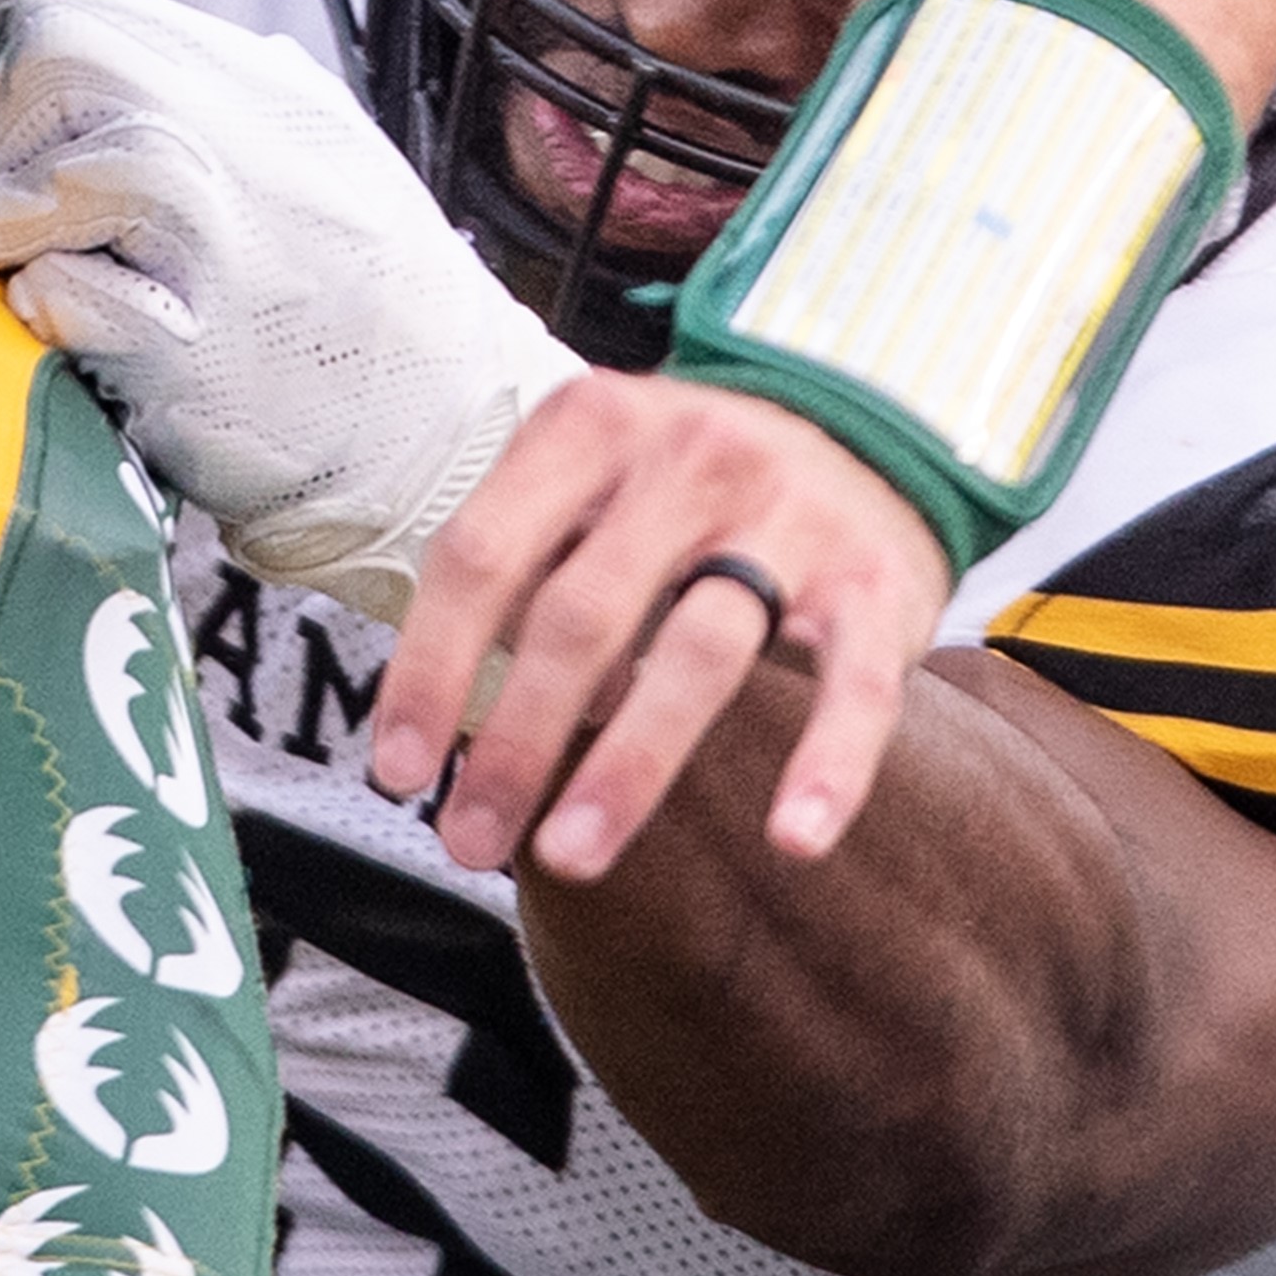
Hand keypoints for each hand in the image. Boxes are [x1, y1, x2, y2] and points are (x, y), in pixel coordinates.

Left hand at [0, 0, 581, 621]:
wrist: (447, 443)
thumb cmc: (359, 315)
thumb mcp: (311, 161)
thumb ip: (215, 96)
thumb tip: (79, 17)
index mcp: (268, 91)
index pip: (88, 8)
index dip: (6, 57)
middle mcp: (257, 147)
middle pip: (63, 58)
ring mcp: (234, 250)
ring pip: (74, 166)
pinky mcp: (203, 356)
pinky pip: (76, 298)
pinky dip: (38, 299)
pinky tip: (31, 312)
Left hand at [369, 374, 946, 880]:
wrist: (863, 421)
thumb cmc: (684, 483)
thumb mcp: (589, 478)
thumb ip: (521, 568)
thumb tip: (445, 721)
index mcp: (588, 428)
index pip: (481, 554)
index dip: (429, 667)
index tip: (400, 771)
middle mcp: (688, 460)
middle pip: (581, 614)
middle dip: (516, 741)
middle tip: (470, 838)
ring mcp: (789, 517)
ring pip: (698, 654)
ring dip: (628, 768)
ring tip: (571, 855)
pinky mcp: (876, 581)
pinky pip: (855, 686)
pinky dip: (827, 765)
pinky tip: (792, 840)